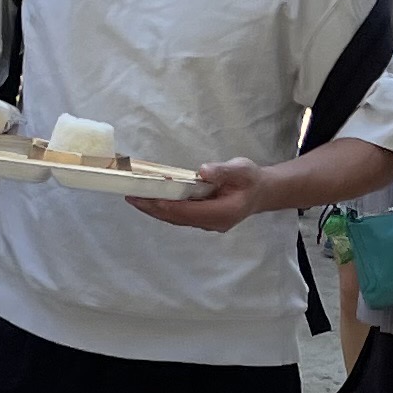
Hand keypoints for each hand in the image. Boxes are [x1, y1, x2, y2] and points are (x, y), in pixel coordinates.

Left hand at [130, 157, 267, 230]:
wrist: (261, 192)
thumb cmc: (251, 179)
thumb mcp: (241, 169)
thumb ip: (223, 171)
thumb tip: (203, 171)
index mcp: (222, 213)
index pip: (188, 212)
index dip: (167, 205)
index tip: (149, 197)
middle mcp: (212, 223)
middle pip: (177, 218)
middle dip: (153, 208)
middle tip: (131, 197)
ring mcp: (206, 223)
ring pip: (176, 219)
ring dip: (154, 209)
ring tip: (134, 198)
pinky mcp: (201, 219)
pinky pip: (179, 215)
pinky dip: (163, 208)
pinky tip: (150, 199)